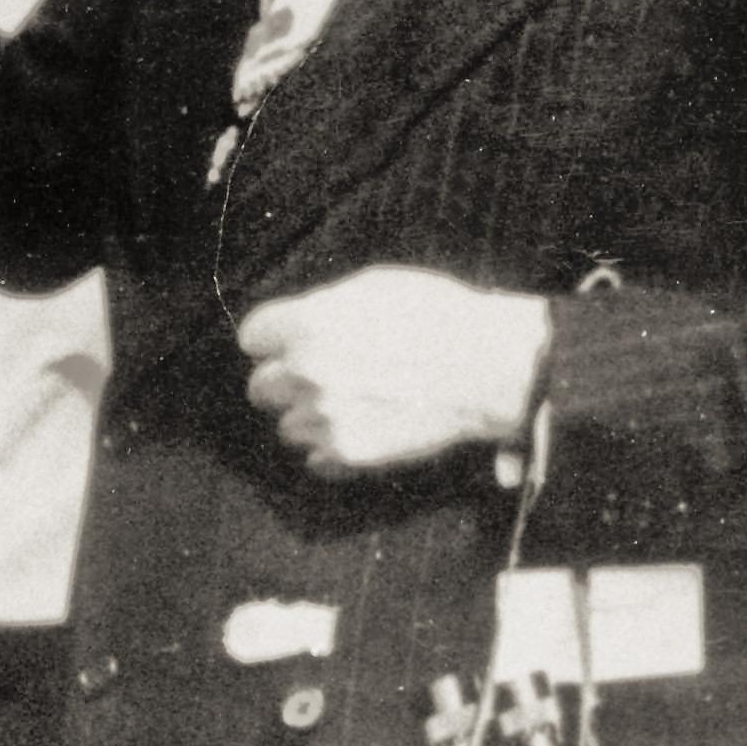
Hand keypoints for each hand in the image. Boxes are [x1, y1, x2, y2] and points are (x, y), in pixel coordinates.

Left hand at [235, 267, 551, 475]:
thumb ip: (323, 307)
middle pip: (261, 386)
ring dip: (310, 416)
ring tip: (351, 402)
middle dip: (287, 379)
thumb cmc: (441, 318)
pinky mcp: (349, 452)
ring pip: (287, 425)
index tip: (292, 341)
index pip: (253, 337)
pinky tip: (362, 426)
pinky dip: (332, 447)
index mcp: (307, 327)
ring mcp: (325, 417)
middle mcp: (306, 373)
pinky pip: (315, 458)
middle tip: (323, 374)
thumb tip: (296, 323)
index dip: (275, 338)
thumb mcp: (376, 287)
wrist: (494, 367)